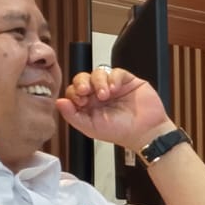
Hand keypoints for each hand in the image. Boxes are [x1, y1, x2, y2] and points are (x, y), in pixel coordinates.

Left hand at [55, 66, 172, 149]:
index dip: (74, 92)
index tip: (80, 100)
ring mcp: (113, 86)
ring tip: (106, 95)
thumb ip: (73, 116)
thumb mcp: (91, 128)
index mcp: (88, 105)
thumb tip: (59, 102)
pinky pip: (116, 72)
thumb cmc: (121, 132)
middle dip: (82, 82)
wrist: (145, 132)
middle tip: (86, 91)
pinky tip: (115, 89)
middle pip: (83, 78)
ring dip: (99, 82)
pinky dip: (113, 78)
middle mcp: (99, 94)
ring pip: (98, 72)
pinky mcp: (127, 81)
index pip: (74, 90)